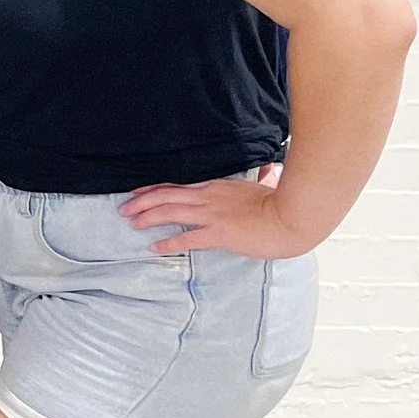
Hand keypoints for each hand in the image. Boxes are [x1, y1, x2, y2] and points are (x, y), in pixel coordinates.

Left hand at [123, 163, 311, 258]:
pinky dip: (168, 243)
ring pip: (169, 212)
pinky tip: (155, 247)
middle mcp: (209, 197)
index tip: (138, 192)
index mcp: (218, 186)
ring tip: (132, 223)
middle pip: (166, 196)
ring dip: (146, 217)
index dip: (154, 189)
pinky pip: (186, 239)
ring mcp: (212, 214)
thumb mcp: (268, 186)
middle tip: (124, 209)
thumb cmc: (285, 203)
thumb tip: (270, 170)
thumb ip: (264, 178)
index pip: (178, 185)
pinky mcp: (218, 233)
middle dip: (141, 202)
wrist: (294, 217)